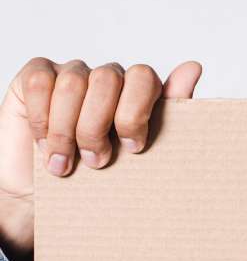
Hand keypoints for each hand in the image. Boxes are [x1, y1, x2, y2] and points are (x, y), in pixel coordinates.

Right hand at [0, 58, 201, 260]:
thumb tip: (194, 66)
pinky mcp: (37, 75)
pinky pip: (41, 83)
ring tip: (65, 163)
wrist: (48, 194)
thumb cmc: (100, 176)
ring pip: (73, 84)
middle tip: (97, 161)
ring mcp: (72, 73)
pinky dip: (42, 119)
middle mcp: (107, 77)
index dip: (136, 112)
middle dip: (98, 126)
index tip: (133, 148)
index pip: (144, 77)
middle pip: (108, 78)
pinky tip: (45, 145)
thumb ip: (169, 111)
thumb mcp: (141, 154)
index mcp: (137, 92)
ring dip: (68, 131)